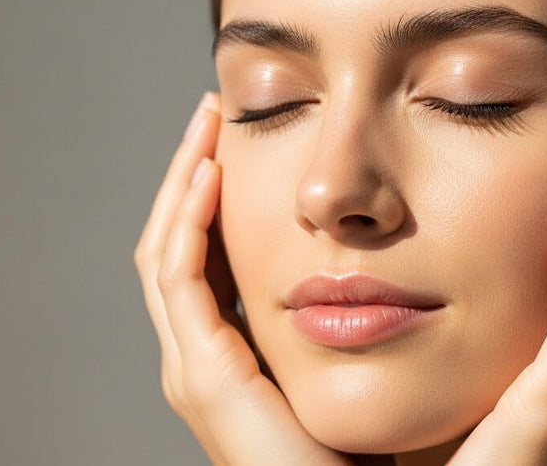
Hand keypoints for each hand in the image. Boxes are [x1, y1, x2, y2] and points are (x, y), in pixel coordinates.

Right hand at [133, 92, 350, 465]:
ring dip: (183, 184)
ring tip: (207, 125)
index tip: (232, 139)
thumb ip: (344, 316)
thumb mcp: (341, 362)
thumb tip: (378, 258)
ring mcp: (194, 366)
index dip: (209, 197)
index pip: (203, 257)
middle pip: (176, 244)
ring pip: (168, 251)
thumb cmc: (357, 449)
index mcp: (229, 352)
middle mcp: (200, 355)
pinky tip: (212, 173)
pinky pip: (182, 279)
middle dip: (189, 176)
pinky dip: (190, 222)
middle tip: (209, 114)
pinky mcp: (206, 375)